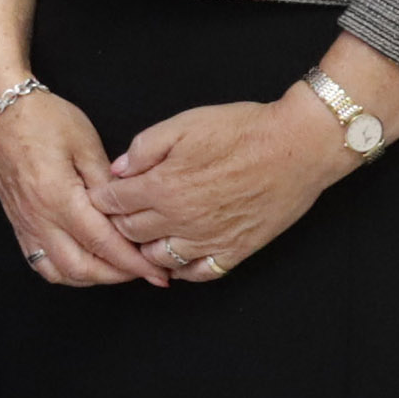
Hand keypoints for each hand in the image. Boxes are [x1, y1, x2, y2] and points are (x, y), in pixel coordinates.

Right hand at [0, 84, 159, 285]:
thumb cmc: (42, 119)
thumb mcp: (85, 142)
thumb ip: (106, 182)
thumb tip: (127, 211)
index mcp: (58, 197)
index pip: (102, 242)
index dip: (133, 262)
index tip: (156, 271)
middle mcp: (39, 218)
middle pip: (82, 267)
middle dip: (117, 275)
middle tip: (144, 271)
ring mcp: (26, 225)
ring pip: (60, 272)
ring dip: (92, 278)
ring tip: (118, 269)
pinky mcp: (19, 225)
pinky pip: (41, 263)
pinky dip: (66, 272)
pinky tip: (85, 264)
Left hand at [93, 93, 355, 283]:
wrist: (298, 147)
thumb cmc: (243, 130)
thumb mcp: (185, 123)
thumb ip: (144, 147)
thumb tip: (118, 170)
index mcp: (163, 186)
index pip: (112, 204)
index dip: (101, 199)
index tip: (100, 196)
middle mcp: (180, 220)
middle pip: (129, 234)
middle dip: (118, 224)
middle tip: (119, 215)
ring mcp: (207, 240)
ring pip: (158, 259)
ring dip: (146, 249)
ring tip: (146, 236)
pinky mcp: (234, 251)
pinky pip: (197, 273)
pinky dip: (181, 270)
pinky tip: (178, 258)